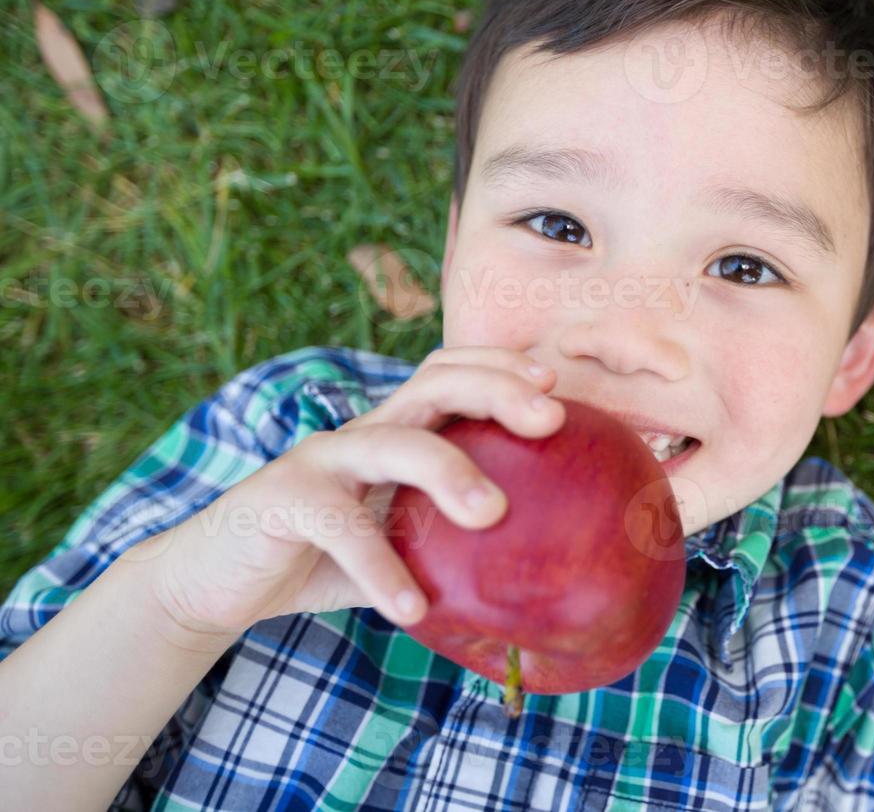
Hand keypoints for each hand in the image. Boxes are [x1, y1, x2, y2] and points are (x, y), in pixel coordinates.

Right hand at [143, 346, 565, 645]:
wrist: (214, 582)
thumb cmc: (320, 560)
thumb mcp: (395, 543)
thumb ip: (449, 543)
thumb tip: (540, 574)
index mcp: (391, 433)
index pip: (448, 373)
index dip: (500, 367)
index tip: (555, 388)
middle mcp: (359, 433)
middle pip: (432, 383)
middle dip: (495, 390)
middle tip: (551, 420)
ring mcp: (317, 460)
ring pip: (393, 443)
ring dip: (450, 473)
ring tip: (495, 515)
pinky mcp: (281, 501)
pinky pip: (340, 528)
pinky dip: (380, 567)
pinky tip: (414, 609)